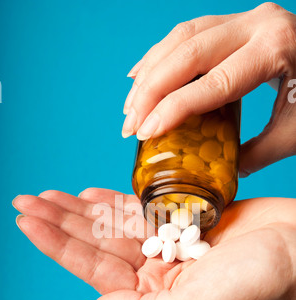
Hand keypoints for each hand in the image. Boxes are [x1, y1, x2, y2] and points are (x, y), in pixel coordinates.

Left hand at [13, 189, 295, 299]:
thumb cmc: (263, 282)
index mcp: (158, 296)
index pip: (95, 269)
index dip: (59, 245)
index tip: (28, 222)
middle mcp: (158, 271)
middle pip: (97, 243)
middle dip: (61, 222)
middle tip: (25, 201)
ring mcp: (169, 244)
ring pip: (114, 224)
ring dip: (81, 209)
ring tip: (48, 195)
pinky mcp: (183, 220)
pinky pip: (140, 210)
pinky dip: (114, 202)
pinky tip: (90, 195)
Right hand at [122, 2, 295, 175]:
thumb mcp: (294, 132)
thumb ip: (256, 154)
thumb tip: (219, 171)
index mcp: (276, 50)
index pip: (215, 82)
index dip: (174, 107)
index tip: (145, 131)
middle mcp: (258, 24)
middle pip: (189, 51)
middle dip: (152, 90)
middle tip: (130, 123)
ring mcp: (247, 18)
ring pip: (184, 36)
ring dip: (151, 71)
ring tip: (131, 105)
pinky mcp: (237, 22)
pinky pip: (190, 32)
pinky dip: (162, 55)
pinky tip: (143, 74)